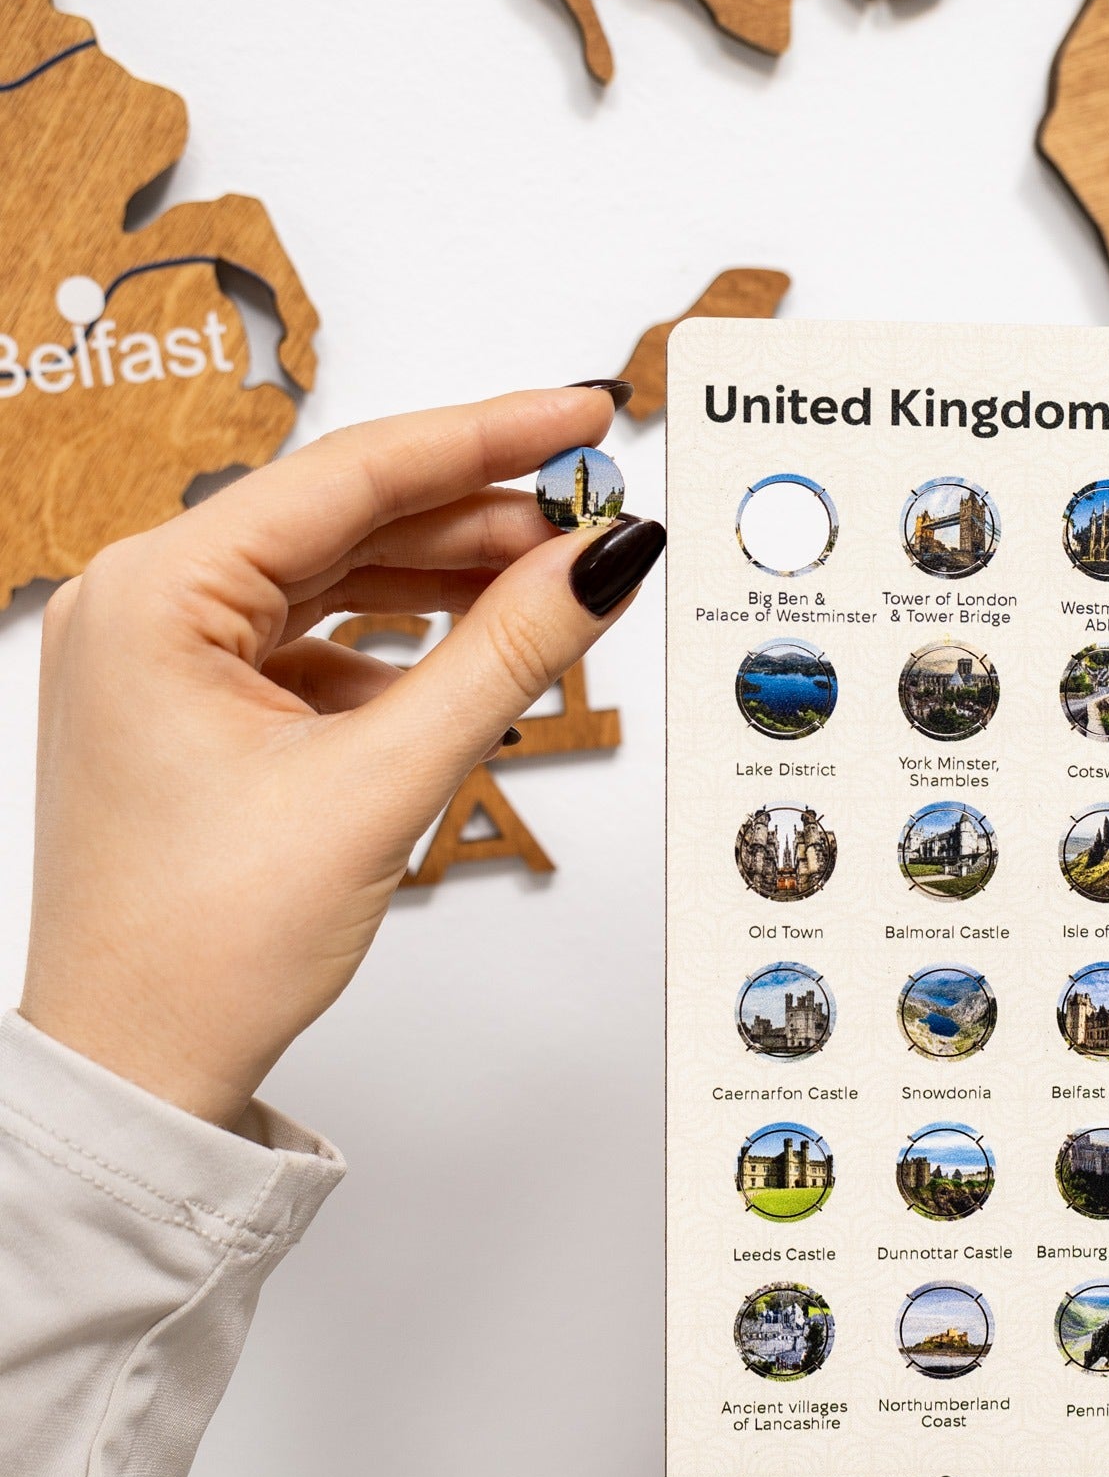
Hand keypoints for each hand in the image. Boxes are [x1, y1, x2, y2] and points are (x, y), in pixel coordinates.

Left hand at [20, 387, 661, 1124]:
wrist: (140, 1063)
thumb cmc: (206, 944)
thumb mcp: (383, 782)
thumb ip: (506, 658)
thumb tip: (600, 563)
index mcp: (153, 594)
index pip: (350, 474)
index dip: (487, 437)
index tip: (582, 413)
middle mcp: (144, 605)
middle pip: (347, 520)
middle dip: (479, 521)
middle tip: (594, 521)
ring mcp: (165, 657)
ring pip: (337, 580)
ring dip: (447, 583)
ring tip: (553, 586)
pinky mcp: (196, 708)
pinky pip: (319, 642)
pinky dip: (402, 647)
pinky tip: (468, 665)